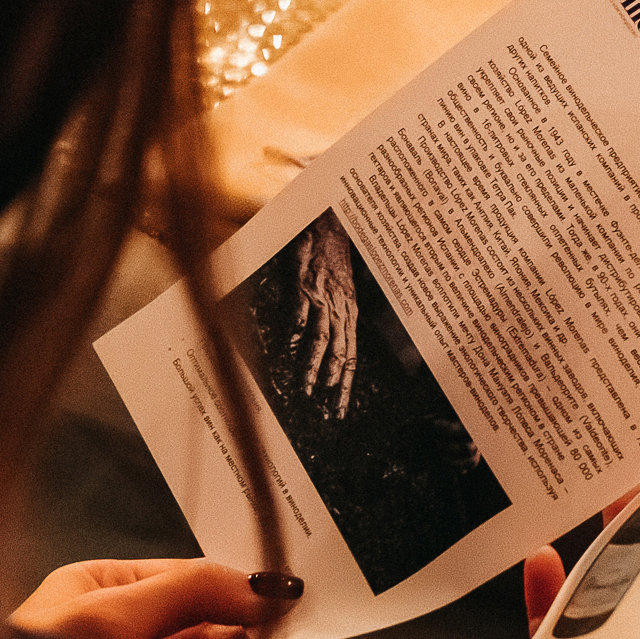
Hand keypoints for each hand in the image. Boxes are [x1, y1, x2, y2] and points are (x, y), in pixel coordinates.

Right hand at [291, 212, 357, 417]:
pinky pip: (300, 312)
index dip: (345, 387)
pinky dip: (295, 331)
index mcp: (349, 316)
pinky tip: (288, 349)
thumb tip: (317, 351)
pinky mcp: (304, 285)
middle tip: (325, 413)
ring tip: (306, 390)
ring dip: (313, 366)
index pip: (351, 359)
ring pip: (321, 340)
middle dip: (333, 387)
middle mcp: (339, 311)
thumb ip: (333, 322)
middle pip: (340, 356)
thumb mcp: (341, 294)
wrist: (328, 225)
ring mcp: (322, 299)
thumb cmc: (332, 261)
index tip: (339, 412)